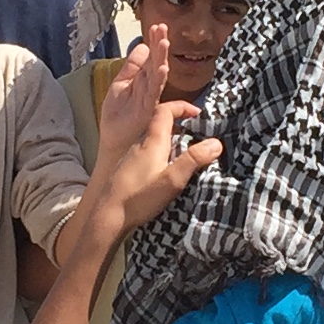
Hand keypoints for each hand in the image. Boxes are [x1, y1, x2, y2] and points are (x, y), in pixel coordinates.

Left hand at [79, 28, 218, 248]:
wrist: (106, 216)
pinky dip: (156, 140)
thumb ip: (194, 160)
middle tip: (188, 114)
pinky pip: (144, 144)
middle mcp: (141, 142)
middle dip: (170, 107)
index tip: (197, 115)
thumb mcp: (171, 180)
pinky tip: (162, 154)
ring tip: (178, 130)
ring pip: (148, 130)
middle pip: (155, 115)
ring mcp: (132, 154)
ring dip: (162, 124)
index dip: (181, 107)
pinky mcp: (128, 167)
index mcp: (153, 140)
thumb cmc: (139, 198)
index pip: (165, 110)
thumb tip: (217, 143)